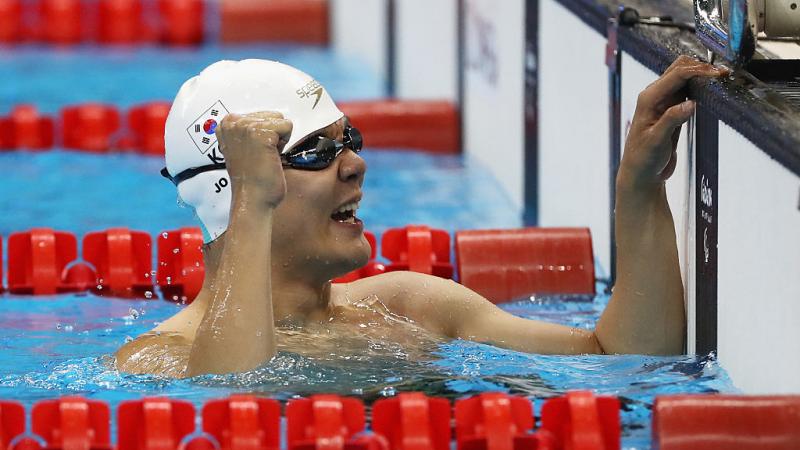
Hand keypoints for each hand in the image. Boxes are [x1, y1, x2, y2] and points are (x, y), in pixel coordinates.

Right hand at [216, 111, 292, 207]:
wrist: (252, 199)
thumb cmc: (251, 179)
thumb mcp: (242, 147)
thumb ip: (249, 131)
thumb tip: (270, 120)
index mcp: (226, 123)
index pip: (262, 115)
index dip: (265, 136)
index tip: (254, 153)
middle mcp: (232, 121)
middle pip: (272, 115)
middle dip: (273, 136)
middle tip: (260, 156)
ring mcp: (245, 126)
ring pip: (280, 120)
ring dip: (278, 140)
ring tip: (264, 157)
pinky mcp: (261, 133)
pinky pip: (287, 126)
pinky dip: (284, 144)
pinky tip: (270, 158)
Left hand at [619, 56, 727, 189]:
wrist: (642, 173)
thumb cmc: (643, 158)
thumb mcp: (656, 141)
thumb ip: (671, 120)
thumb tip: (690, 103)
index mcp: (649, 98)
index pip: (676, 75)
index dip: (698, 70)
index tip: (719, 74)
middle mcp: (656, 95)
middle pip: (680, 69)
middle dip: (702, 67)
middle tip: (724, 75)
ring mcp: (665, 101)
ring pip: (685, 78)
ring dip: (703, 75)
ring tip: (723, 79)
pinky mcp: (674, 109)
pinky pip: (689, 91)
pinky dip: (702, 87)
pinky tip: (714, 90)